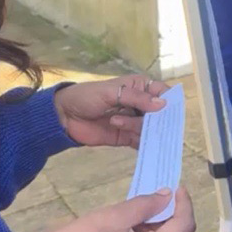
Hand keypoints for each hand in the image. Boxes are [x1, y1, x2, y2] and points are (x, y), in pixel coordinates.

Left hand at [54, 75, 168, 146]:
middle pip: (160, 113)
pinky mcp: (126, 137)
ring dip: (138, 128)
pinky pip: (141, 141)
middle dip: (155, 119)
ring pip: (150, 128)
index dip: (168, 101)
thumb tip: (163, 104)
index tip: (167, 111)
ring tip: (115, 122)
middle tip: (142, 122)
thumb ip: (136, 98)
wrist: (64, 117)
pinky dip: (142, 144)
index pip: (162, 92)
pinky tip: (135, 142)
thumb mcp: (111, 93)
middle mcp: (140, 104)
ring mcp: (133, 121)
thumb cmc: (86, 97)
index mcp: (139, 87)